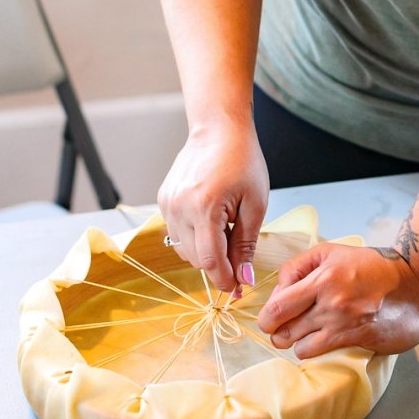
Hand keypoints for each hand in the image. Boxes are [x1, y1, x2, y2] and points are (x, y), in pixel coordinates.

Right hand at [157, 116, 268, 293]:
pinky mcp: (163, 199)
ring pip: (183, 249)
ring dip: (204, 250)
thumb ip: (245, 244)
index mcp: (205, 208)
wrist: (219, 129)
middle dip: (218, 264)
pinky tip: (210, 217)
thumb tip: (243, 279)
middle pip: (195, 258)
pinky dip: (193, 234)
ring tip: (225, 228)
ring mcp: (167, 203)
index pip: (210, 261)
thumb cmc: (243, 161)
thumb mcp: (255, 203)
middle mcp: (179, 208)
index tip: (238, 289)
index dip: (225, 279)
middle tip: (238, 256)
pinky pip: (176, 232)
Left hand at [257, 242, 418, 357]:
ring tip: (306, 331)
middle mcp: (330, 303)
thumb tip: (278, 290)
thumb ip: (300, 266)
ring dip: (296, 341)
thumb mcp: (334, 251)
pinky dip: (312, 348)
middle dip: (276, 330)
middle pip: (282, 329)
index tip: (272, 315)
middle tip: (284, 325)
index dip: (268, 315)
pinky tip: (321, 338)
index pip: (277, 306)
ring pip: (297, 346)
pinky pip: (317, 353)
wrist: (415, 282)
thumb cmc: (373, 265)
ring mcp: (342, 324)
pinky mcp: (354, 340)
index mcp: (323, 277)